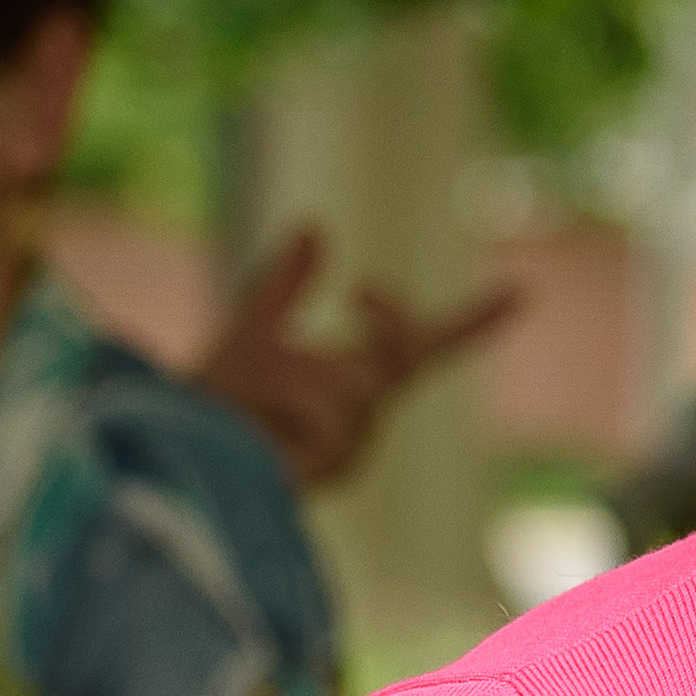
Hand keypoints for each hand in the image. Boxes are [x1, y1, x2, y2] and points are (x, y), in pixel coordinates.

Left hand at [199, 227, 519, 492]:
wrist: (177, 458)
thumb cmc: (212, 408)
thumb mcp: (250, 331)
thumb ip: (283, 285)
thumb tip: (316, 224)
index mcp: (355, 377)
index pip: (426, 345)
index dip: (474, 320)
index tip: (519, 292)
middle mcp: (366, 411)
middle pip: (407, 349)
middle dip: (388, 319)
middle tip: (361, 291)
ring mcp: (355, 444)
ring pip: (357, 382)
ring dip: (300, 375)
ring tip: (253, 400)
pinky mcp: (335, 470)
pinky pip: (329, 414)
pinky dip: (287, 404)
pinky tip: (257, 428)